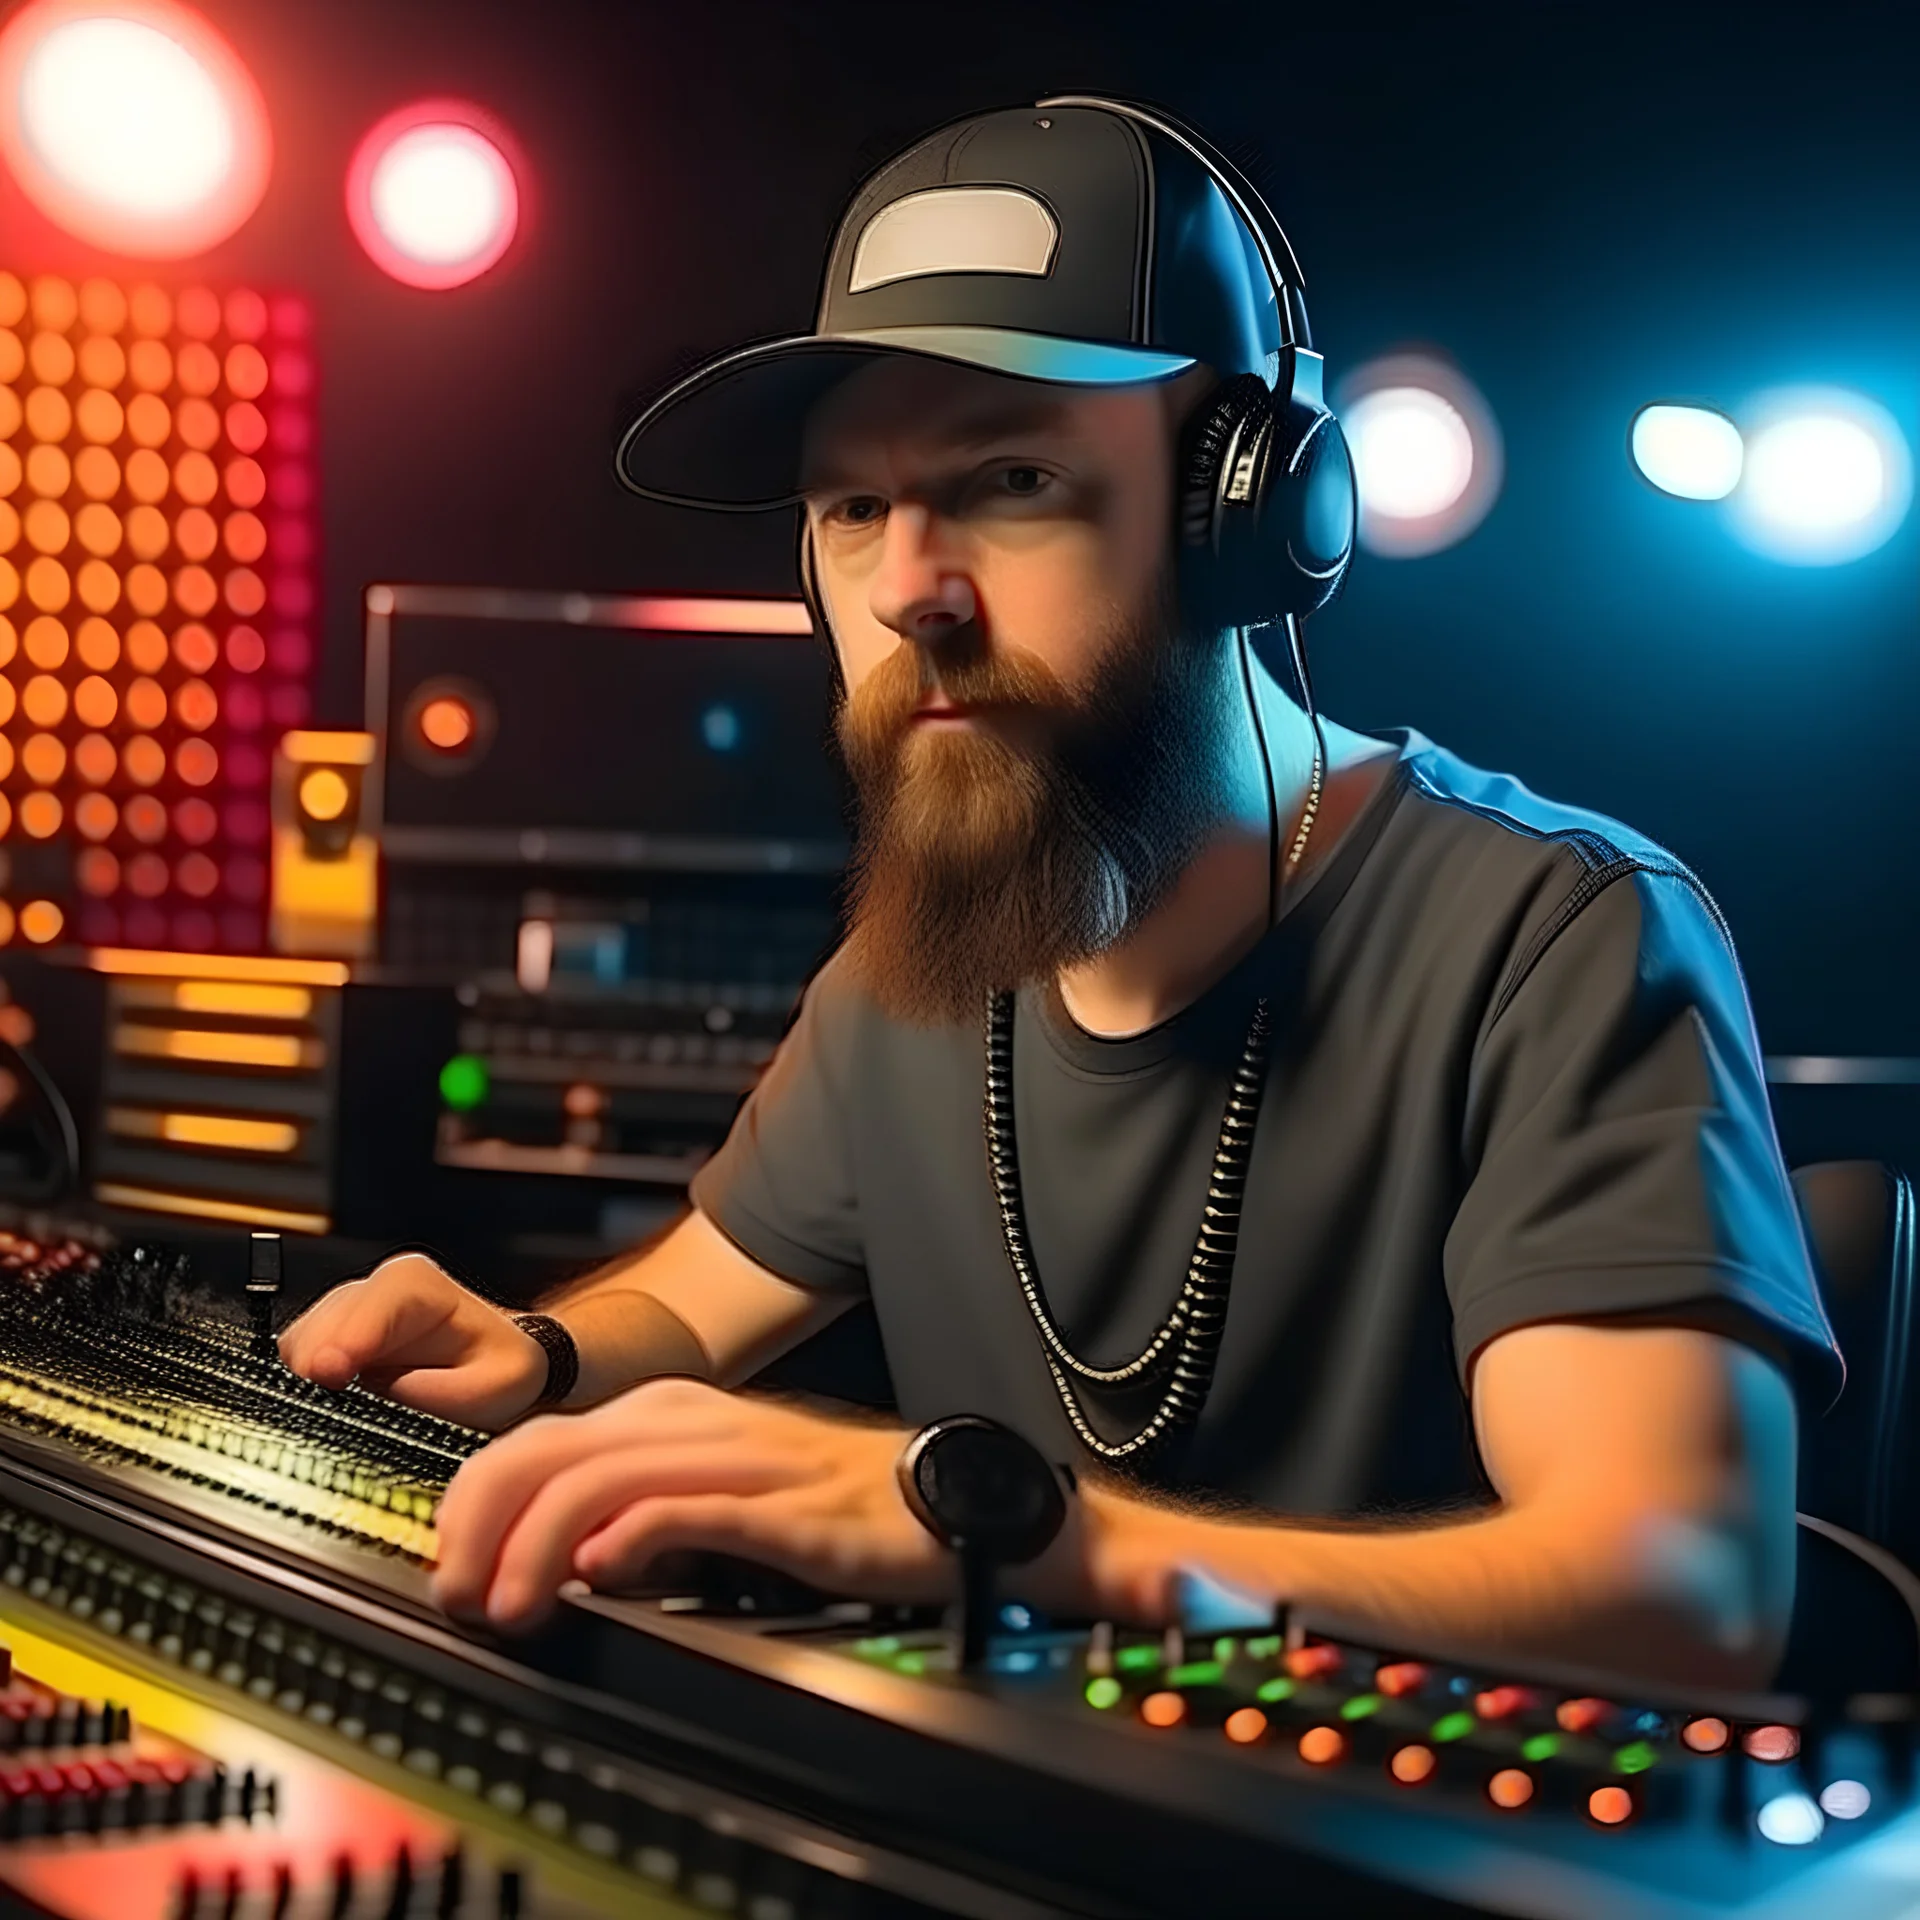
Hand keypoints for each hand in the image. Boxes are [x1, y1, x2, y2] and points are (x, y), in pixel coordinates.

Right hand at [278, 1251, 546, 1429]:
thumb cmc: (498, 1374)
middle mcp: (374, 1288)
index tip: (330, 1373)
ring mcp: (345, 1312)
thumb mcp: (494, 1386)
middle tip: (327, 1405)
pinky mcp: (326, 1340)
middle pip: (319, 1324)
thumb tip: (383, 1391)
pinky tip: (333, 1406)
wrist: (495, 1372)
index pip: (366, 1305)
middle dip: (318, 1367)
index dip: (345, 1339)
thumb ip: (442, 1392)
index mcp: (415, 1284)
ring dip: (309, 1381)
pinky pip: (294, 1362)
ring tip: (341, 1411)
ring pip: (298, 1343)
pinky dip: (303, 1387)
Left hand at [431, 1378, 953, 1629]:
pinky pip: (687, 1508)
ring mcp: (734, 1457)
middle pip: (548, 1452)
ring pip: (600, 1479)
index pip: (533, 1441)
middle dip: (481, 1527)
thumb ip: (630, 1510)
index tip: (450, 1568)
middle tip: (461, 1596)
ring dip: (536, 1545)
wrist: (931, 1495)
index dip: (470, 1506)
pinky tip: (602, 1572)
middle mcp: (688, 1422)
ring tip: (513, 1607)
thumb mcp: (705, 1492)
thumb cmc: (818, 1501)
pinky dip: (630, 1538)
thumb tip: (554, 1553)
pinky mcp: (779, 1504)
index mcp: (662, 1414)